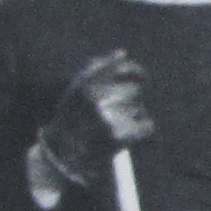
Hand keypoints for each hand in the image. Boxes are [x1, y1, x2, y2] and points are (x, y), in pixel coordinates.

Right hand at [39, 49, 156, 189]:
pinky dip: (144, 131)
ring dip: (134, 116)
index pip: (124, 68)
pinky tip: (130, 139)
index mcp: (85, 86)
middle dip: (132, 100)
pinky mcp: (119, 137)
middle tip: (119, 114)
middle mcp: (94, 100)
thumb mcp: (75, 91)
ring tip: (118, 128)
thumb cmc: (71, 121)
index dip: (136, 72)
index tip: (141, 78)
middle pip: (134, 90)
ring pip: (139, 108)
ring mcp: (107, 119)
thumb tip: (122, 53)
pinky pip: (147, 126)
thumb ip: (95, 69)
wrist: (63, 158)